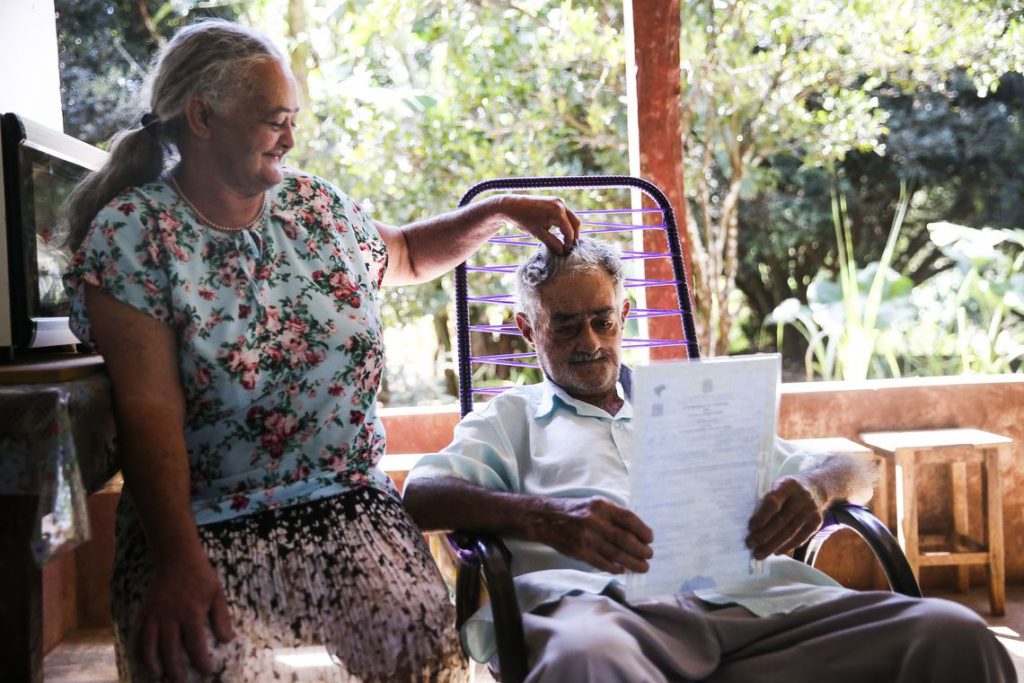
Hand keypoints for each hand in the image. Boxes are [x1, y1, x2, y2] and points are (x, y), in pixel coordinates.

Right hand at [136, 552, 234, 681]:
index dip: (201, 660)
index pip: (196, 643)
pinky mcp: (144, 612)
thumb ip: (222, 617)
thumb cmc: (200, 576)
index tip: (206, 671)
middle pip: (170, 649)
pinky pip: (138, 635)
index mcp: (191, 612)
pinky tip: (144, 661)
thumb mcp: (217, 593)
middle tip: (181, 681)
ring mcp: (154, 614)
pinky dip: (138, 650)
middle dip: (176, 669)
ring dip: (153, 664)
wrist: (176, 557)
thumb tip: (228, 640)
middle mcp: (170, 616)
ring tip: (160, 677)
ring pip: (150, 645)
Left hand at [492, 195, 580, 254]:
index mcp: (557, 212)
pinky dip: (565, 223)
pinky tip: (560, 232)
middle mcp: (561, 205)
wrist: (512, 206)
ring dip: (570, 229)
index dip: (569, 243)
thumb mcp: (538, 233)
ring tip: (565, 241)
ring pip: (572, 218)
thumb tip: (562, 252)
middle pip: (575, 223)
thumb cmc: (523, 219)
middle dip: (574, 236)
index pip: (569, 231)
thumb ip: (552, 243)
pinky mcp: (555, 201)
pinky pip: (565, 214)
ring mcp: (559, 201)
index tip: (566, 252)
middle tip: (568, 247)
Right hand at [534, 496, 652, 573]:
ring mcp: (586, 538)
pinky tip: (622, 570)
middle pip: (624, 539)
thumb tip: (636, 533)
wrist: (546, 519)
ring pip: (615, 554)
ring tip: (642, 567)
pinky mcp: (579, 551)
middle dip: (640, 549)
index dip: (642, 530)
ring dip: (632, 562)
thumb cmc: (576, 511)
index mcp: (601, 506)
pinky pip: (601, 563)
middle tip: (649, 555)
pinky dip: (614, 568)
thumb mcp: (595, 504)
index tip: (650, 539)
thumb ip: (614, 515)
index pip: (628, 519)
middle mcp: (594, 521)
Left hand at [745, 476, 823, 559]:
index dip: (761, 517)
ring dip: (773, 546)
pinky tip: (775, 551)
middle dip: (763, 536)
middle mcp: (802, 498)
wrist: (815, 487)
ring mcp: (811, 511)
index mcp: (787, 485)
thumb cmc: (786, 490)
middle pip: (781, 521)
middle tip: (750, 545)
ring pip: (790, 532)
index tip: (750, 528)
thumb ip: (766, 500)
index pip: (773, 503)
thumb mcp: (776, 485)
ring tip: (759, 553)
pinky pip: (800, 538)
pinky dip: (786, 547)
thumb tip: (748, 523)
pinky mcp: (817, 522)